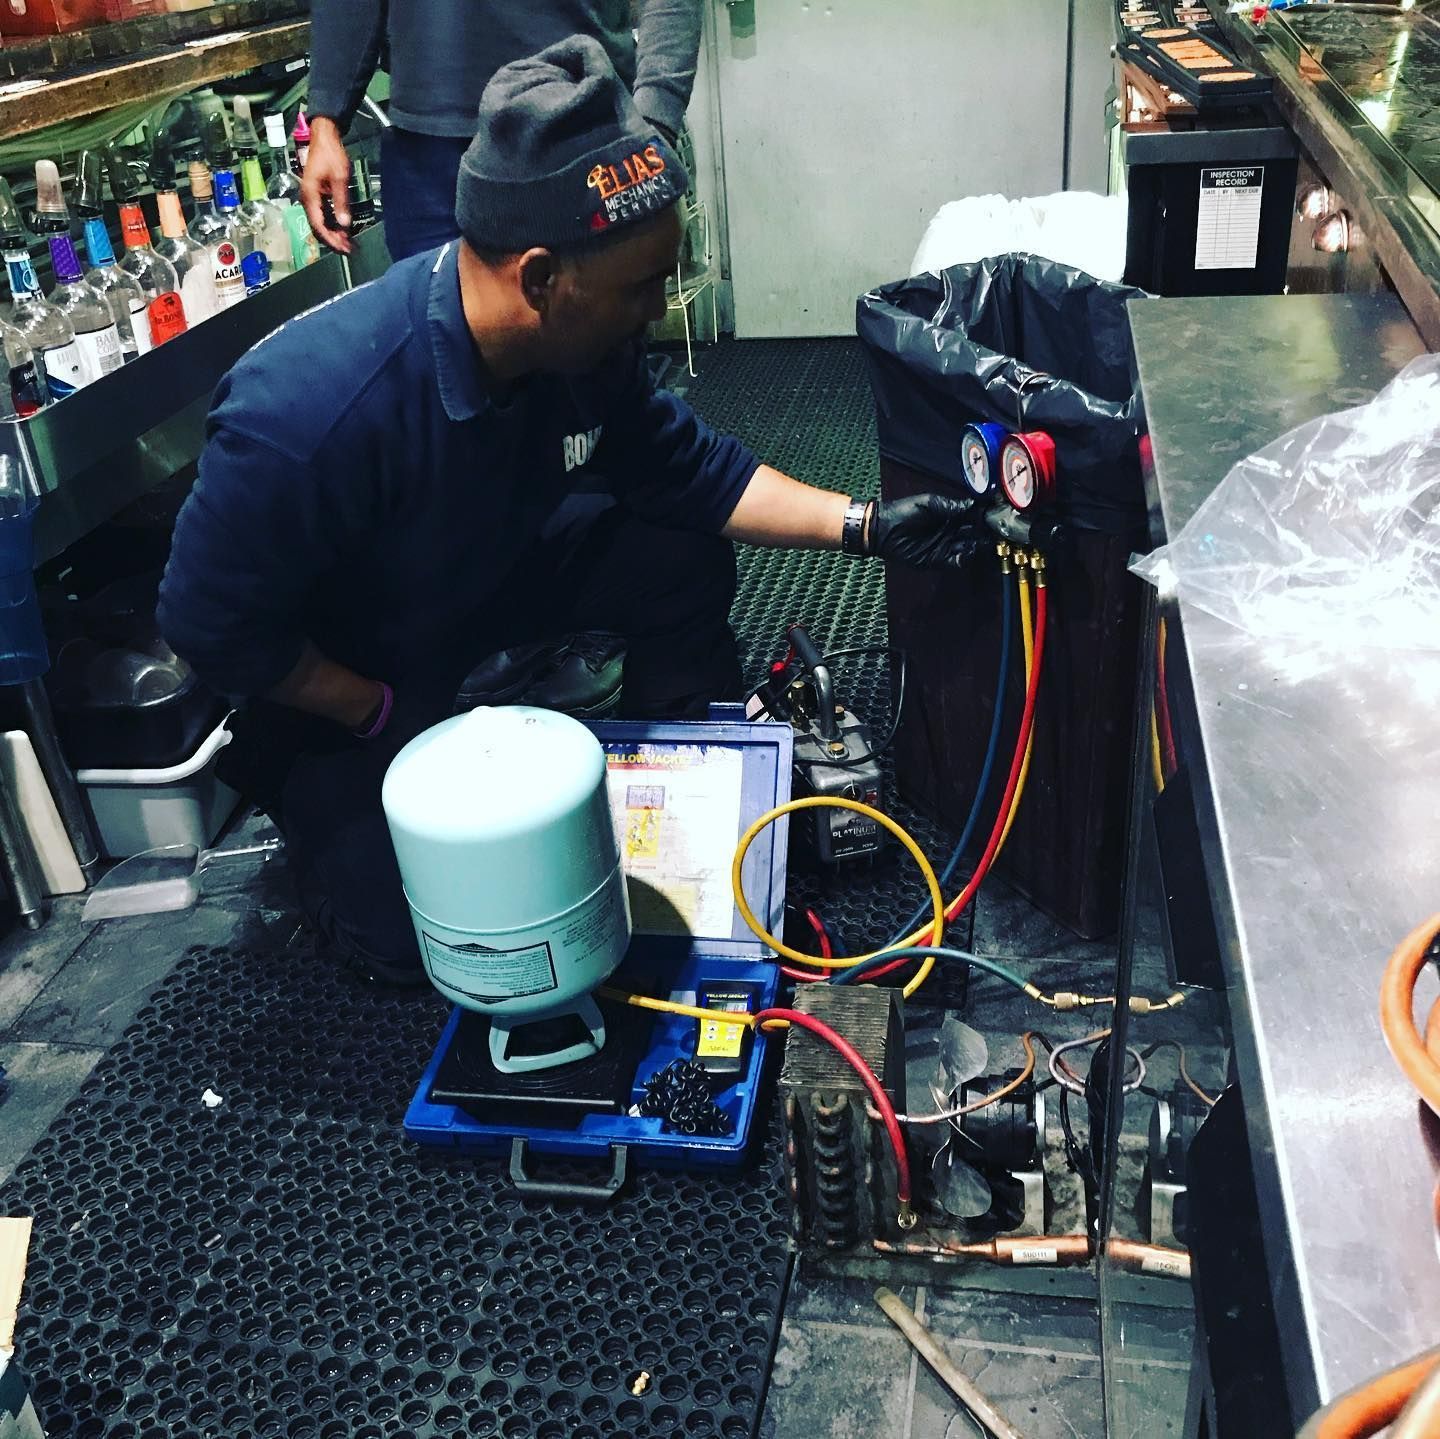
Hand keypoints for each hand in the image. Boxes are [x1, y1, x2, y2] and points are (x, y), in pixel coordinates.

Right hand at [300, 117, 352, 254]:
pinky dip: (332, 224)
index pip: (318, 225)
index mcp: (309, 195)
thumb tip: (345, 224)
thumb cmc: (331, 154)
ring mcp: (310, 198)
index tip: (344, 248)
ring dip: (334, 233)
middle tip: (350, 249)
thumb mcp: (339, 178)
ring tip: (349, 243)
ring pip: (320, 223)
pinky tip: (343, 229)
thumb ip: (341, 201)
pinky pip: (322, 215)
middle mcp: (307, 199)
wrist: (323, 137)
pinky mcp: (316, 196)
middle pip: (318, 227)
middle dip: (333, 240)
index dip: (331, 239)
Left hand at [865, 493, 988, 569]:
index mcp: (951, 514)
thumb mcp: (928, 503)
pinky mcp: (939, 560)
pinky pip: (956, 562)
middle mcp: (952, 530)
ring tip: (985, 543)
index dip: (986, 515)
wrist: (883, 529)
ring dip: (979, 546)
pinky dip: (964, 559)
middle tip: (998, 531)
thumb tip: (973, 505)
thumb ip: (951, 506)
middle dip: (987, 532)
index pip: (974, 515)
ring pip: (970, 547)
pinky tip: (966, 553)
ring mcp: (946, 546)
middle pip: (976, 533)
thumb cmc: (903, 512)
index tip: (997, 513)